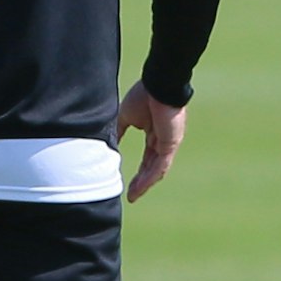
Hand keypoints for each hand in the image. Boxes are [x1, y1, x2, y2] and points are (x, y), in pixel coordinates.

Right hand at [117, 80, 185, 202]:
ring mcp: (168, 143)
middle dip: (141, 182)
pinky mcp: (171, 143)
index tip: (129, 184)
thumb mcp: (126, 116)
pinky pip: (160, 165)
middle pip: (152, 167)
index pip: (147, 158)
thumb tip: (110, 143)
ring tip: (133, 195)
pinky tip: (141, 187)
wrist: (158, 84)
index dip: (139, 172)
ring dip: (144, 184)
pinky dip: (150, 177)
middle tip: (131, 196)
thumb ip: (119, 131)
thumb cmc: (143, 96)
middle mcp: (163, 141)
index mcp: (154, 133)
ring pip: (156, 170)